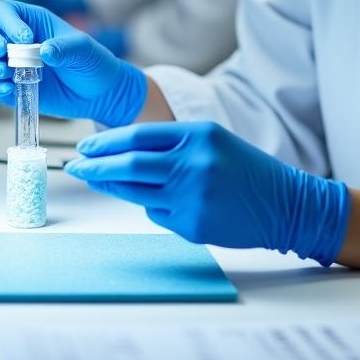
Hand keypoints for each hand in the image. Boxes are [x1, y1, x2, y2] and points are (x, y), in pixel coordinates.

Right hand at [0, 0, 146, 126]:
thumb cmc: (92, 62)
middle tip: (3, 52)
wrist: (97, 93)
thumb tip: (45, 51)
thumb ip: (67, 48)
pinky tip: (10, 89)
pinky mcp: (5, 85)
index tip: (26, 38)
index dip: (7, 22)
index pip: (2, 11)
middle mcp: (11, 39)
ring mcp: (6, 63)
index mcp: (30, 21)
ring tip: (6, 73)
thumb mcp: (85, 50)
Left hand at [65, 122, 350, 264]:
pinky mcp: (192, 224)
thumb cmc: (246, 170)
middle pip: (129, 165)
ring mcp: (192, 196)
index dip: (105, 142)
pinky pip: (157, 214)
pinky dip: (153, 207)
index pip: (138, 136)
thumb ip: (172, 145)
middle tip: (75, 165)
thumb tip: (122, 153)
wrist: (285, 204)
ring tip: (96, 180)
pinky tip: (163, 202)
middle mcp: (193, 163)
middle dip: (96, 166)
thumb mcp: (212, 141)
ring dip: (112, 187)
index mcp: (197, 135)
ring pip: (137, 192)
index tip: (85, 146)